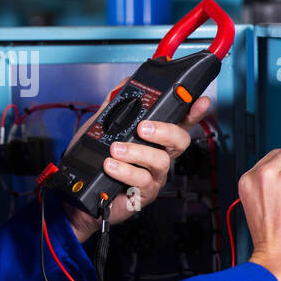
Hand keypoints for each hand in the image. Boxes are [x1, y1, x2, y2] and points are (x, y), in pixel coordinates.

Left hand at [61, 80, 212, 242]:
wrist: (80, 196)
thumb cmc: (95, 162)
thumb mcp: (100, 129)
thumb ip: (114, 107)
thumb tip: (123, 85)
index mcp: (154, 140)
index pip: (179, 123)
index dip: (193, 112)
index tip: (200, 101)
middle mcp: (159, 157)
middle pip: (180, 141)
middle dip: (165, 131)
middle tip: (143, 128)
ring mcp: (154, 176)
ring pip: (161, 161)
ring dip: (137, 152)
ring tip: (116, 150)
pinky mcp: (144, 194)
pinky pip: (143, 181)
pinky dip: (126, 171)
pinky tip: (111, 166)